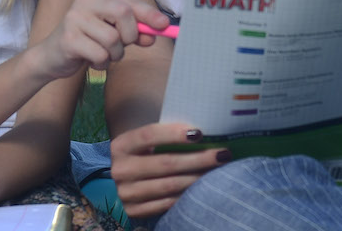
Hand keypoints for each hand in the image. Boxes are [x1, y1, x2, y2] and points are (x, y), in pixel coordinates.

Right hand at [32, 0, 169, 78]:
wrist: (52, 57)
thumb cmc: (87, 41)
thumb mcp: (113, 33)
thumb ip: (133, 31)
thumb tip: (154, 34)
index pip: (129, 2)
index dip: (149, 14)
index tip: (164, 25)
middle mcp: (85, 1)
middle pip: (123, 14)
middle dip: (130, 35)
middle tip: (123, 46)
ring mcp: (74, 18)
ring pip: (113, 39)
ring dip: (115, 54)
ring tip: (103, 54)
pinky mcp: (69, 38)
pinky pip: (100, 54)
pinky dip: (102, 63)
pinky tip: (91, 60)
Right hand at [110, 122, 230, 218]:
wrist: (118, 180)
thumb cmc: (140, 153)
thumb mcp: (142, 141)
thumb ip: (162, 135)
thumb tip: (199, 130)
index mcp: (121, 145)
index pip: (149, 135)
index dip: (174, 133)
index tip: (200, 133)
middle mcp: (121, 169)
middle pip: (165, 163)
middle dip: (198, 158)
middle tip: (222, 154)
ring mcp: (127, 193)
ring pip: (169, 185)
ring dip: (197, 178)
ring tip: (218, 171)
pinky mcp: (134, 211)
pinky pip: (167, 203)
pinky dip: (187, 195)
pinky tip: (202, 188)